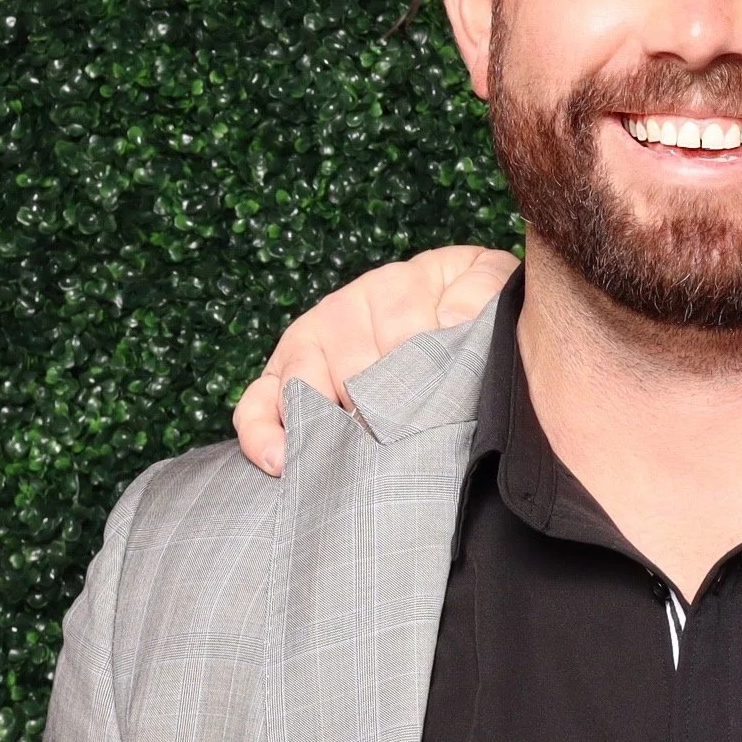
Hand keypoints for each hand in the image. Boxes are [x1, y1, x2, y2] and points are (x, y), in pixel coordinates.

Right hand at [232, 246, 519, 476]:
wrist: (449, 316)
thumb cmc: (466, 304)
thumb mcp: (485, 280)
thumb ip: (481, 289)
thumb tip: (450, 322)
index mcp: (396, 286)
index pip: (402, 329)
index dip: (421, 368)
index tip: (441, 398)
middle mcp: (344, 312)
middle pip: (353, 368)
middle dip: (381, 410)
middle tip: (407, 441)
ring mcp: (309, 344)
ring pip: (304, 387)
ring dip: (328, 426)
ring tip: (350, 461)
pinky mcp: (284, 376)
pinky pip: (257, 403)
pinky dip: (262, 433)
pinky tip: (282, 462)